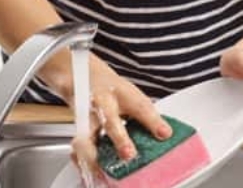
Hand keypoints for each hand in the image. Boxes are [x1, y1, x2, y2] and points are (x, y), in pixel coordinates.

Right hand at [56, 55, 170, 181]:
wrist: (80, 73)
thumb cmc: (111, 89)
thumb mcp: (131, 95)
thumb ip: (146, 115)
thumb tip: (165, 134)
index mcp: (122, 94)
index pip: (140, 106)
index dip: (153, 121)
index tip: (164, 134)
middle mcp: (102, 103)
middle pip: (110, 119)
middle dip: (119, 138)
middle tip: (128, 154)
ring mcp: (87, 115)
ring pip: (87, 134)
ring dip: (94, 154)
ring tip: (101, 169)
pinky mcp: (77, 127)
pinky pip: (78, 146)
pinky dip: (84, 160)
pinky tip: (93, 169)